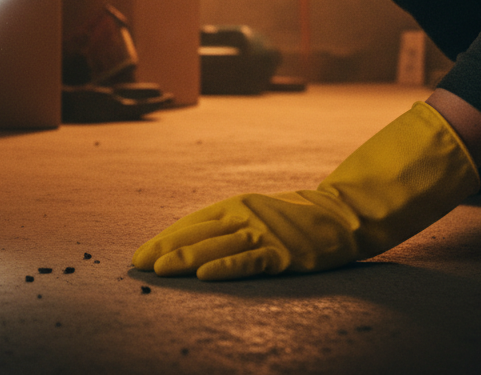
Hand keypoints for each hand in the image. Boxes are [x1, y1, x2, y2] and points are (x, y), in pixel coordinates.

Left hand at [132, 102, 479, 279]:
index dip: (163, 239)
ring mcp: (263, 233)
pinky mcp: (283, 252)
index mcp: (234, 206)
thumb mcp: (255, 214)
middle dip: (164, 250)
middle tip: (137, 265)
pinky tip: (204, 273)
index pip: (190, 223)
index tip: (139, 255)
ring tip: (159, 270)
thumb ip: (225, 225)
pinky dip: (225, 266)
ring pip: (215, 246)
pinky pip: (249, 260)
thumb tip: (188, 241)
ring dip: (184, 258)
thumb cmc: (294, 217)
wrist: (344, 213)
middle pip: (195, 234)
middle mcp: (244, 216)